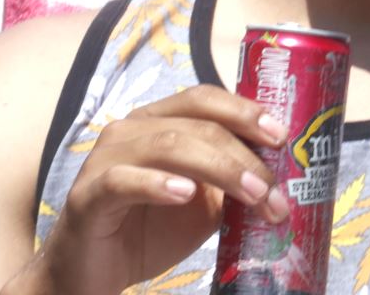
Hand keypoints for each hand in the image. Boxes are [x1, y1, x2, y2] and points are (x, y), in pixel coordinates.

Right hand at [12, 86, 289, 294]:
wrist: (94, 270)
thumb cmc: (148, 231)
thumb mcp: (201, 206)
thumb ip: (229, 186)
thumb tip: (280, 180)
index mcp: (156, 123)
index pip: (202, 98)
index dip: (243, 110)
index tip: (281, 136)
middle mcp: (129, 130)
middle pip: (194, 124)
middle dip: (243, 155)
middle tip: (273, 190)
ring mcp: (105, 159)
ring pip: (167, 145)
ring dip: (219, 169)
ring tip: (252, 196)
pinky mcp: (89, 195)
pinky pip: (122, 180)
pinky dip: (156, 183)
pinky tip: (184, 194)